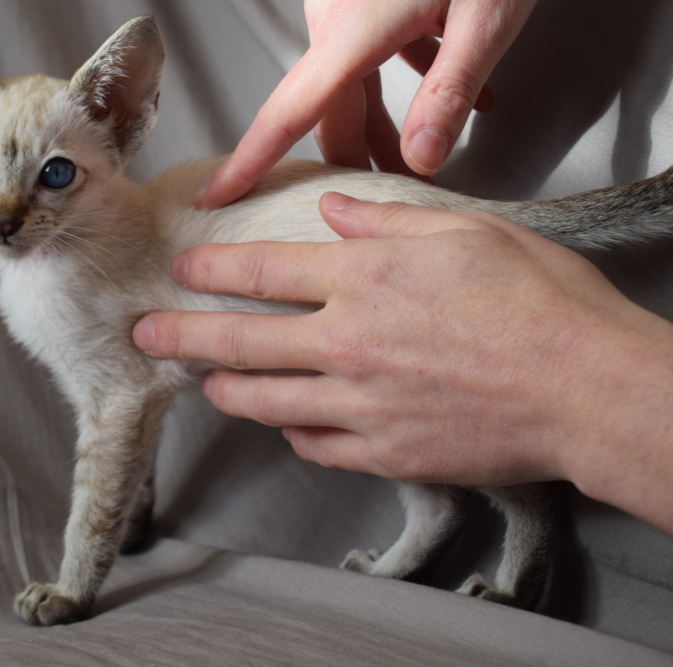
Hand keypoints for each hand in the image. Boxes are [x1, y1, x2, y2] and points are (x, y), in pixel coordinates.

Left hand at [133, 194, 672, 533]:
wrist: (585, 387)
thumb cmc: (538, 301)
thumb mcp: (467, 233)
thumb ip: (387, 223)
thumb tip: (335, 213)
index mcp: (364, 279)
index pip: (262, 271)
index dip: (211, 269)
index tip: (180, 270)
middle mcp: (348, 342)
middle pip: (241, 341)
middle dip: (182, 336)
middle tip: (145, 336)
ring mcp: (361, 404)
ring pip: (267, 401)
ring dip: (226, 390)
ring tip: (204, 385)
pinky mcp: (384, 454)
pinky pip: (317, 446)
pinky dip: (295, 434)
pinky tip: (289, 426)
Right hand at [196, 0, 536, 208]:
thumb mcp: (487, 16)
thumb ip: (451, 92)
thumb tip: (421, 158)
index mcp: (354, 30)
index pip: (288, 114)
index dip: (249, 163)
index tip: (215, 196)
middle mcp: (339, 20)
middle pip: (328, 110)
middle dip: (355, 159)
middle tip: (386, 193)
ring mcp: (349, 6)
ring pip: (349, 87)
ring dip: (382, 126)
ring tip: (418, 157)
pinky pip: (369, 55)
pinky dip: (402, 82)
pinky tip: (451, 91)